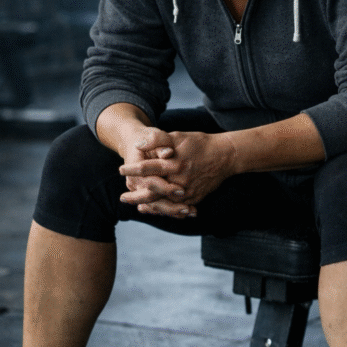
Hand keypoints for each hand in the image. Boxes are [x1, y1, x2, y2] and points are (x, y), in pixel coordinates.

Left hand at [119, 131, 236, 213]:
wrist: (225, 156)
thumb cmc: (199, 143)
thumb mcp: (178, 136)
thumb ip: (158, 140)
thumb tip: (138, 145)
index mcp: (173, 163)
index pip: (146, 168)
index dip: (132, 169)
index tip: (121, 170)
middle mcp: (179, 180)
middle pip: (152, 192)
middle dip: (136, 195)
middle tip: (123, 198)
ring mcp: (187, 192)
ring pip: (163, 203)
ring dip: (148, 206)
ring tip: (137, 206)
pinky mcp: (194, 198)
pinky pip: (177, 208)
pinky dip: (165, 210)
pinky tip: (156, 209)